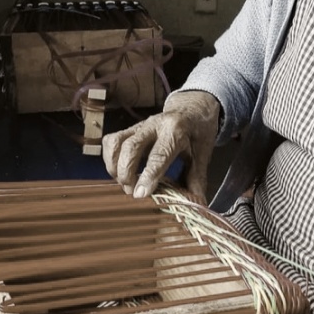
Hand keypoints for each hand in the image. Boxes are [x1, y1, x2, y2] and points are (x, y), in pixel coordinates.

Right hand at [102, 91, 219, 202]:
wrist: (192, 110)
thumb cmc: (198, 134)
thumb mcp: (203, 155)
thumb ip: (197, 179)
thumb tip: (195, 204)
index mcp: (176, 130)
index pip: (158, 155)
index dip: (148, 176)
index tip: (140, 194)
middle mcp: (154, 124)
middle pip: (131, 147)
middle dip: (126, 173)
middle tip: (131, 191)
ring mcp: (139, 125)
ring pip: (117, 142)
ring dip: (115, 166)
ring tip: (125, 183)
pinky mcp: (130, 128)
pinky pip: (112, 141)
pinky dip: (110, 158)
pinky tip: (120, 171)